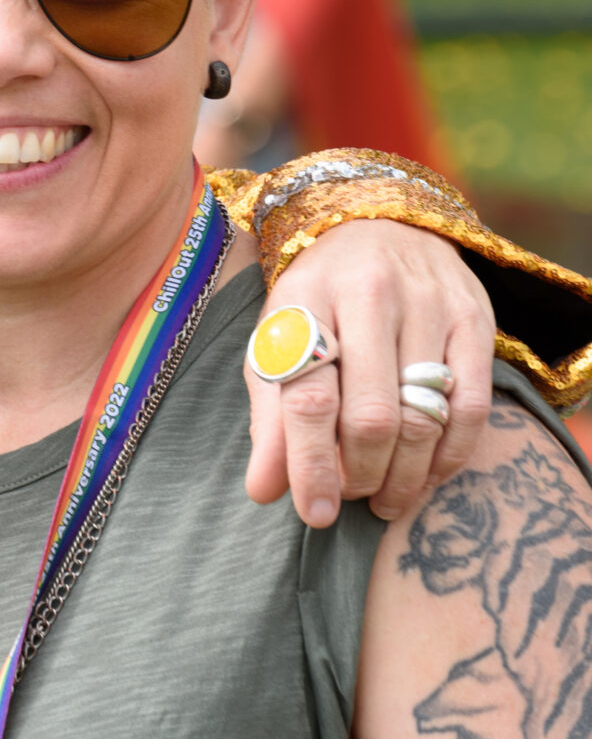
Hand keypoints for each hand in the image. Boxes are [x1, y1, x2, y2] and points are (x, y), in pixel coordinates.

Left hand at [243, 217, 493, 525]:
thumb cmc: (318, 298)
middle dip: (359, 474)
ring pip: (422, 416)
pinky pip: (470, 407)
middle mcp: (368, 296)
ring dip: (404, 476)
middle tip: (350, 498)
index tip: (310, 513)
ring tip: (386, 500)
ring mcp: (427, 305)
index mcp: (305, 300)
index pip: (307, 396)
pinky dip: (450, 455)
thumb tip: (265, 491)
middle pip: (369, 415)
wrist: (378, 225)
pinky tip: (429, 475)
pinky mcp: (474, 319)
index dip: (309, 465)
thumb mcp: (278, 339)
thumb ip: (270, 415)